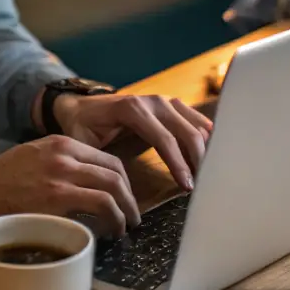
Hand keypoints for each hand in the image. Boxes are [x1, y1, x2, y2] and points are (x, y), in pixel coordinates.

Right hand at [0, 136, 140, 235]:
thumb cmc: (4, 176)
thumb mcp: (38, 154)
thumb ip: (66, 161)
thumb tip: (92, 182)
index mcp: (63, 143)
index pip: (109, 159)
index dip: (124, 181)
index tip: (126, 197)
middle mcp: (65, 157)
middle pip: (115, 174)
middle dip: (130, 198)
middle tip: (133, 216)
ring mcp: (61, 179)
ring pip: (110, 191)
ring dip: (124, 212)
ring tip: (124, 227)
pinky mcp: (55, 202)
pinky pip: (96, 208)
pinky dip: (109, 220)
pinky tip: (108, 231)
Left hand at [54, 93, 211, 193]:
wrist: (78, 105)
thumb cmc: (80, 127)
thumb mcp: (82, 144)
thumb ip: (98, 161)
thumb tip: (114, 189)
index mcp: (132, 109)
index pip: (164, 139)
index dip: (178, 163)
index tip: (187, 187)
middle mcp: (152, 101)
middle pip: (186, 131)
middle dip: (198, 159)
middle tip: (203, 187)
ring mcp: (163, 101)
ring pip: (195, 124)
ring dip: (204, 149)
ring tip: (208, 175)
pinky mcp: (169, 105)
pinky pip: (194, 118)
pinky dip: (204, 136)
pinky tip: (212, 154)